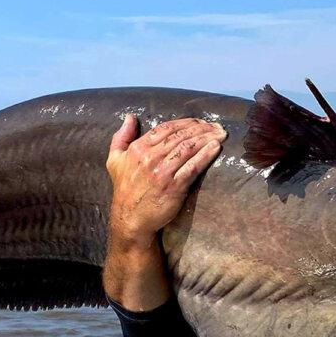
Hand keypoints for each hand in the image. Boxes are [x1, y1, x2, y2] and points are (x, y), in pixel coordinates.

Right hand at [106, 116, 226, 245]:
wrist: (130, 218)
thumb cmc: (124, 190)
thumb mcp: (114, 160)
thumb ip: (121, 137)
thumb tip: (129, 117)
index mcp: (139, 149)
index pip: (166, 128)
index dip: (186, 122)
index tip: (200, 121)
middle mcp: (150, 157)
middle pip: (181, 136)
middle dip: (201, 128)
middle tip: (216, 126)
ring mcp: (163, 172)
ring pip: (189, 147)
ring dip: (207, 138)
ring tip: (221, 134)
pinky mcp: (174, 186)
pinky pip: (193, 166)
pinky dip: (206, 155)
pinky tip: (216, 147)